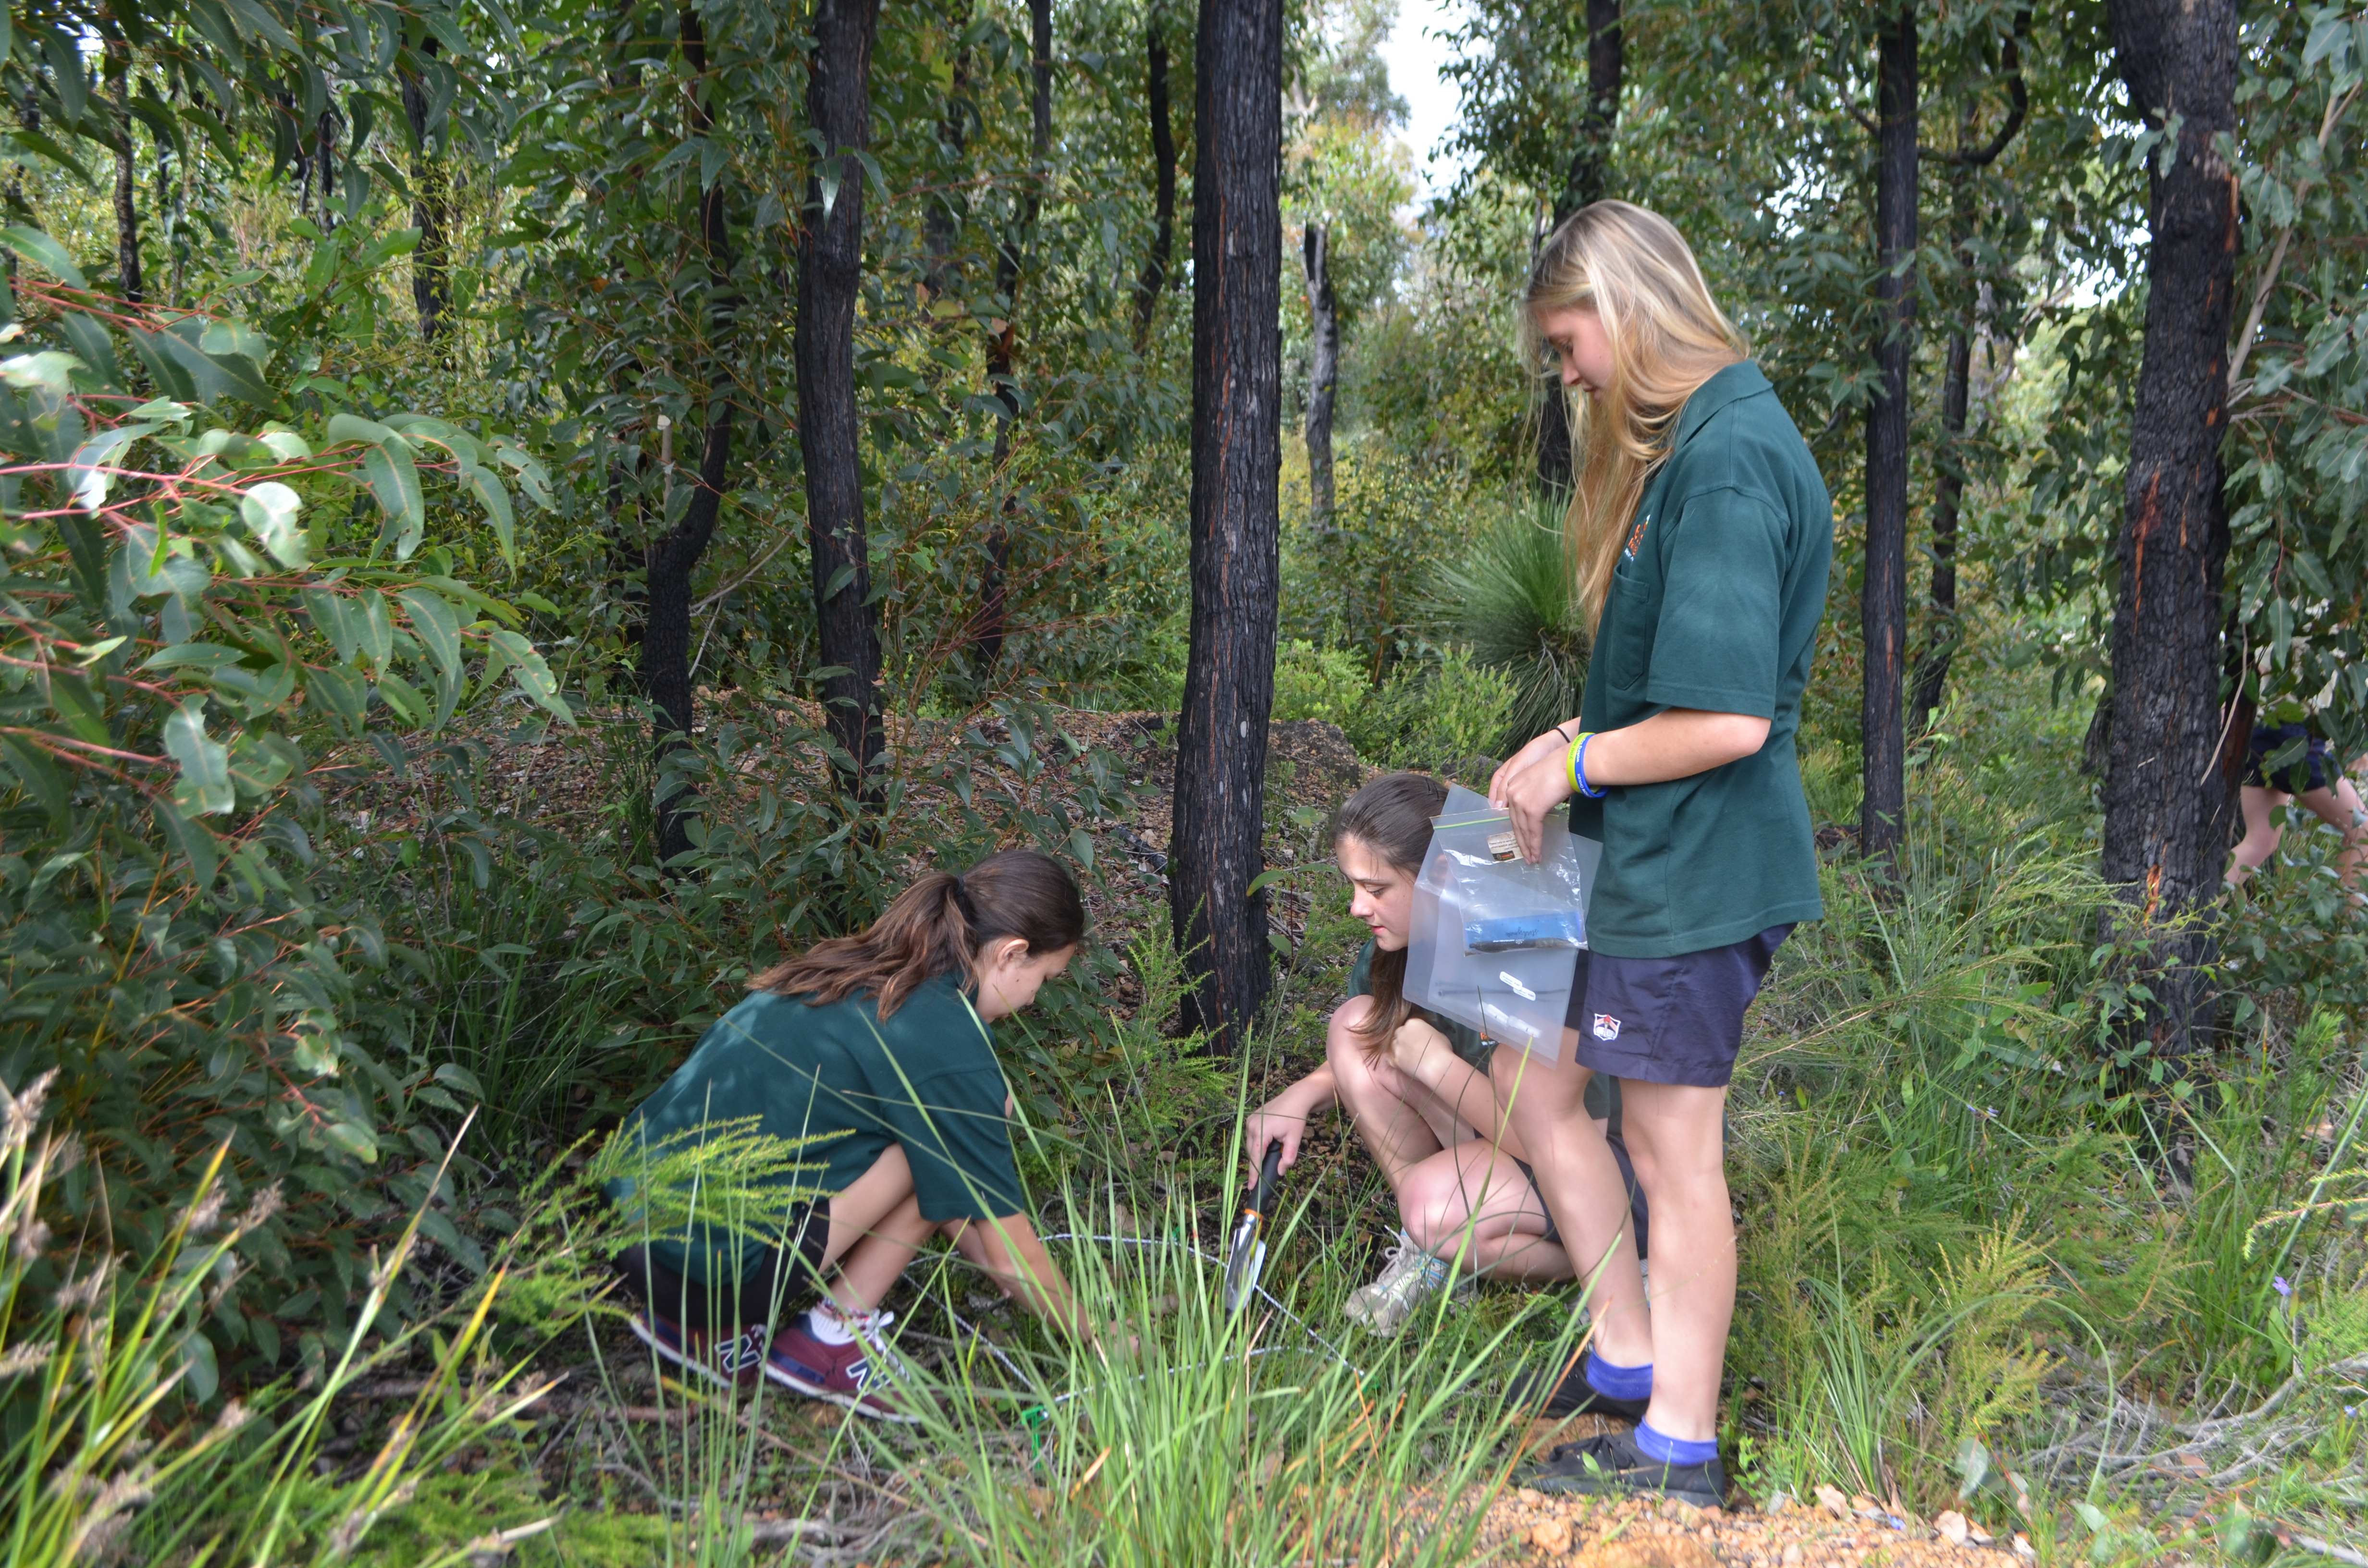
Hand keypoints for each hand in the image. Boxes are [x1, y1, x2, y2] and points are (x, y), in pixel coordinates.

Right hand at [1244, 1100, 1306, 1170]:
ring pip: (1250, 1144)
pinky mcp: (1251, 1118)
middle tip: (1261, 1177)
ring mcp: (1249, 1121)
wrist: (1295, 1098)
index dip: (1254, 1174)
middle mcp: (1251, 1125)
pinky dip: (1257, 1144)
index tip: (1251, 1187)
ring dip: (1257, 1153)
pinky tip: (1265, 1148)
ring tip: (1265, 1161)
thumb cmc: (1295, 1117)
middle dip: (1256, 1164)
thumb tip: (1280, 1172)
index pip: (1255, 1158)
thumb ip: (1288, 1158)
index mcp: (1261, 1131)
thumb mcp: (1294, 1139)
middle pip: (1251, 1152)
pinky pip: (1251, 1137)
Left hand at [1389, 1017, 1448, 1078]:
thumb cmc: (1441, 1048)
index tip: (1418, 1039)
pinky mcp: (1395, 1059)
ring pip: (1394, 1046)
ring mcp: (1396, 1045)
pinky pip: (1392, 1058)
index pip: (1410, 1025)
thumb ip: (1429, 1033)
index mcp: (1413, 1023)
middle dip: (1404, 1039)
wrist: (1436, 1064)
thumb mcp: (1439, 1035)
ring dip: (1399, 1049)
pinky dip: (1397, 1061)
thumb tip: (1428, 1038)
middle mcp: (1401, 1032)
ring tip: (1408, 1057)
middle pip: (1399, 1033)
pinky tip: (1404, 1064)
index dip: (1414, 1032)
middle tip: (1412, 1048)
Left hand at [1489, 726, 1578, 862]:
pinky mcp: (1531, 809)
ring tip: (1533, 859)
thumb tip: (1538, 809)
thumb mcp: (1540, 782)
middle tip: (1526, 855)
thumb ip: (1534, 795)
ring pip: (1523, 830)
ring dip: (1529, 847)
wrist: (1569, 764)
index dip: (1517, 829)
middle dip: (1521, 842)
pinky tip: (1537, 854)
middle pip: (1515, 823)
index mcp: (1512, 784)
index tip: (1521, 841)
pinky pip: (1533, 832)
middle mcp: (1512, 793)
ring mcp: (1520, 801)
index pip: (1512, 812)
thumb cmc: (1560, 770)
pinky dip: (1535, 845)